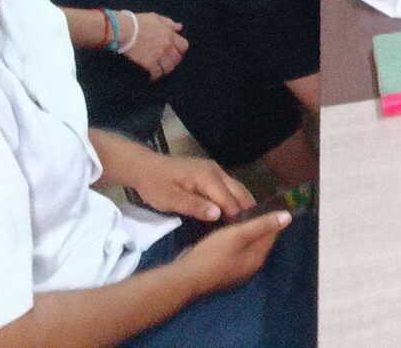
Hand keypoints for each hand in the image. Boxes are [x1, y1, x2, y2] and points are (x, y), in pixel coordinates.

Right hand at [122, 12, 188, 79]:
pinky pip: (156, 73)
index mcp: (170, 34)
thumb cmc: (139, 22)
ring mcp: (158, 55)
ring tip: (161, 69)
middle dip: (173, 61)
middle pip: (177, 58)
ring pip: (169, 67)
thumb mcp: (156, 18)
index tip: (176, 52)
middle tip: (167, 62)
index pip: (184, 46)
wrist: (125, 30)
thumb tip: (179, 27)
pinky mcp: (149, 63)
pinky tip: (152, 76)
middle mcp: (167, 46)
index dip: (181, 50)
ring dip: (166, 69)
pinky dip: (155, 76)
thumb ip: (169, 23)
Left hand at [128, 151, 256, 223]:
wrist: (144, 167)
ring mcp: (215, 170)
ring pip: (236, 187)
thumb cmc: (156, 186)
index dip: (238, 216)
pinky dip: (235, 199)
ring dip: (243, 203)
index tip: (246, 233)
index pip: (229, 199)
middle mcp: (216, 171)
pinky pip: (228, 186)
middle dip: (248, 208)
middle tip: (256, 229)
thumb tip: (219, 215)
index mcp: (208, 177)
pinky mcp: (210, 172)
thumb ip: (195, 206)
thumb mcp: (171, 199)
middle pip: (239, 191)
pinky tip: (235, 212)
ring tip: (250, 223)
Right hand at [176, 212, 289, 296]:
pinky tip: (226, 233)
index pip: (272, 234)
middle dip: (258, 224)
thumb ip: (262, 225)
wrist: (184, 278)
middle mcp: (250, 267)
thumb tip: (288, 217)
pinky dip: (235, 242)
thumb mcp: (238, 235)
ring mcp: (236, 272)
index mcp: (257, 258)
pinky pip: (235, 253)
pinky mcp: (223, 273)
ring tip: (238, 216)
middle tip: (249, 206)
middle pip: (260, 240)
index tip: (264, 202)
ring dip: (245, 232)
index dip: (270, 217)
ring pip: (247, 246)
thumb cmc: (212, 254)